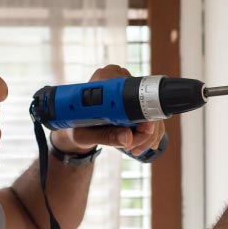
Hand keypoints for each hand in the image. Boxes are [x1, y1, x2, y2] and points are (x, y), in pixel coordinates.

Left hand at [48, 65, 166, 156]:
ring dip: (148, 136)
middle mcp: (119, 78)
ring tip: (133, 150)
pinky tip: (140, 145)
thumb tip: (128, 138)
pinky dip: (150, 134)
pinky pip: (152, 117)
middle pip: (146, 106)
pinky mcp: (135, 99)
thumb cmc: (75, 128)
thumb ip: (105, 136)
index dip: (141, 118)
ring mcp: (129, 88)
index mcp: (104, 79)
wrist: (74, 128)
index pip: (133, 96)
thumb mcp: (86, 135)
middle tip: (132, 149)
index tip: (134, 136)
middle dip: (145, 133)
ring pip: (153, 114)